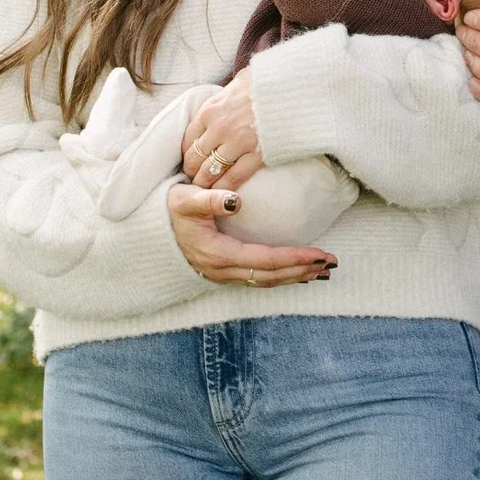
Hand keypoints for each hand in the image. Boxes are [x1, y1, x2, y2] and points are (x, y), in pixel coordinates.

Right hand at [167, 184, 334, 286]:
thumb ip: (209, 199)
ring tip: (322, 271)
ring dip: (295, 277)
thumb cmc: (168, 209)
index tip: (320, 254)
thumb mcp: (184, 200)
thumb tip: (237, 200)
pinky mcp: (222, 273)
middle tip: (332, 263)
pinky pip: (258, 279)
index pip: (266, 259)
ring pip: (266, 281)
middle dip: (303, 270)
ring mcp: (221, 275)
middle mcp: (222, 270)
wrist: (146, 229)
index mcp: (218, 253)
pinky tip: (296, 272)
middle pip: (271, 275)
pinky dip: (281, 276)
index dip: (294, 258)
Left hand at [181, 74, 266, 190]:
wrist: (292, 87)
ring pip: (210, 170)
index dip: (187, 152)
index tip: (190, 159)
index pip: (189, 137)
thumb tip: (227, 95)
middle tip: (194, 178)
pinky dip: (224, 187)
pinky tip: (221, 193)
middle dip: (192, 170)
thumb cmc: (266, 82)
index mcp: (211, 109)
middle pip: (196, 156)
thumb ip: (226, 94)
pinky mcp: (257, 154)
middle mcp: (219, 127)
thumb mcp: (238, 81)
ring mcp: (237, 142)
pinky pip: (234, 177)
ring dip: (204, 182)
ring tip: (204, 189)